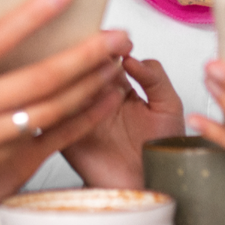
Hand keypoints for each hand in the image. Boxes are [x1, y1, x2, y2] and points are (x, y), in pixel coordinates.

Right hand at [62, 56, 184, 187]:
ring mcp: (80, 116)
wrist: (151, 187)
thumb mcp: (169, 106)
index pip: (104, 57)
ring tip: (89, 74)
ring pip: (65, 89)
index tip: (114, 38)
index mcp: (118, 87)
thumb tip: (130, 57)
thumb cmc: (160, 151)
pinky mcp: (67, 137)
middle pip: (81, 68)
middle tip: (95, 49)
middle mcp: (96, 98)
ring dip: (73, 78)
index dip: (107, 45)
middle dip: (86, 56)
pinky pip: (56, 118)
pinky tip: (72, 97)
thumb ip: (155, 77)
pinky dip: (59, 105)